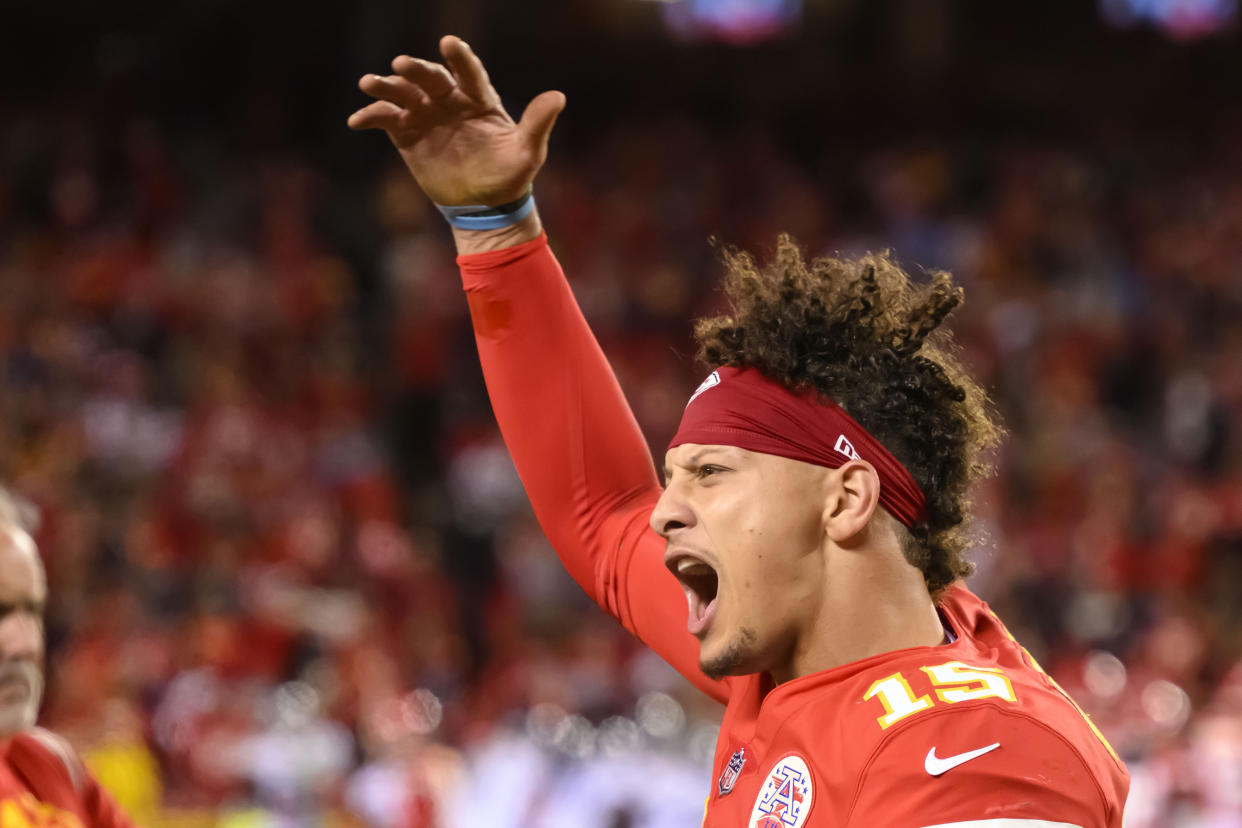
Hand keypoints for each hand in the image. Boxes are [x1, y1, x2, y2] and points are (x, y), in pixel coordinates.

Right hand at [348, 35, 564, 207]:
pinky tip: (357, 120)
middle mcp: (450, 101)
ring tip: (369, 83)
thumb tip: (558, 97)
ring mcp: (427, 116)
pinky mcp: (408, 135)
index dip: (460, 58)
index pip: (469, 73)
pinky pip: (387, 120)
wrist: (485, 206)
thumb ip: (537, 123)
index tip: (449, 43)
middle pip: (430, 79)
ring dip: (386, 87)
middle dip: (416, 70)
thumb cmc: (510, 176)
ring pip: (404, 94)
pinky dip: (372, 116)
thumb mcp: (527, 152)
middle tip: (401, 65)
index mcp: (479, 99)